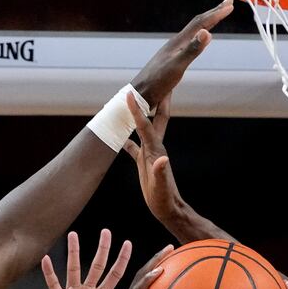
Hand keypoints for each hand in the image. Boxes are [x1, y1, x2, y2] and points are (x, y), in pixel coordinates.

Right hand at [41, 230, 131, 288]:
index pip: (115, 274)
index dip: (122, 260)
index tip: (129, 244)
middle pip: (97, 265)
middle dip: (102, 249)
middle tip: (107, 231)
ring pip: (73, 268)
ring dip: (73, 252)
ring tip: (73, 235)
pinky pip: (53, 283)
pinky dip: (49, 271)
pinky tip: (46, 259)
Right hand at [123, 94, 187, 226]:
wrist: (168, 209)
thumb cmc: (164, 199)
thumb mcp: (161, 187)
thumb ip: (161, 173)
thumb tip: (162, 159)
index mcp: (156, 150)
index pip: (145, 125)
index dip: (137, 110)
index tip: (128, 93)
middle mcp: (154, 147)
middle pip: (156, 117)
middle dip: (157, 99)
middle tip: (158, 80)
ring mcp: (149, 153)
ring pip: (143, 127)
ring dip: (140, 113)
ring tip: (133, 99)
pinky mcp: (143, 161)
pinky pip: (133, 145)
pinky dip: (126, 136)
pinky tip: (119, 132)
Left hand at [130, 0, 233, 105]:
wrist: (141, 93)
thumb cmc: (158, 82)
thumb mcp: (177, 67)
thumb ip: (192, 50)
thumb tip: (207, 32)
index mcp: (179, 42)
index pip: (200, 23)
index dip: (216, 13)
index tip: (230, 5)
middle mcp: (177, 42)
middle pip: (197, 23)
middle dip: (214, 12)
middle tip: (228, 3)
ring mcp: (174, 49)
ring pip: (194, 30)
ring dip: (207, 21)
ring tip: (216, 16)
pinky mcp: (173, 57)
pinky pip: (190, 40)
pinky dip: (200, 34)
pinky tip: (200, 38)